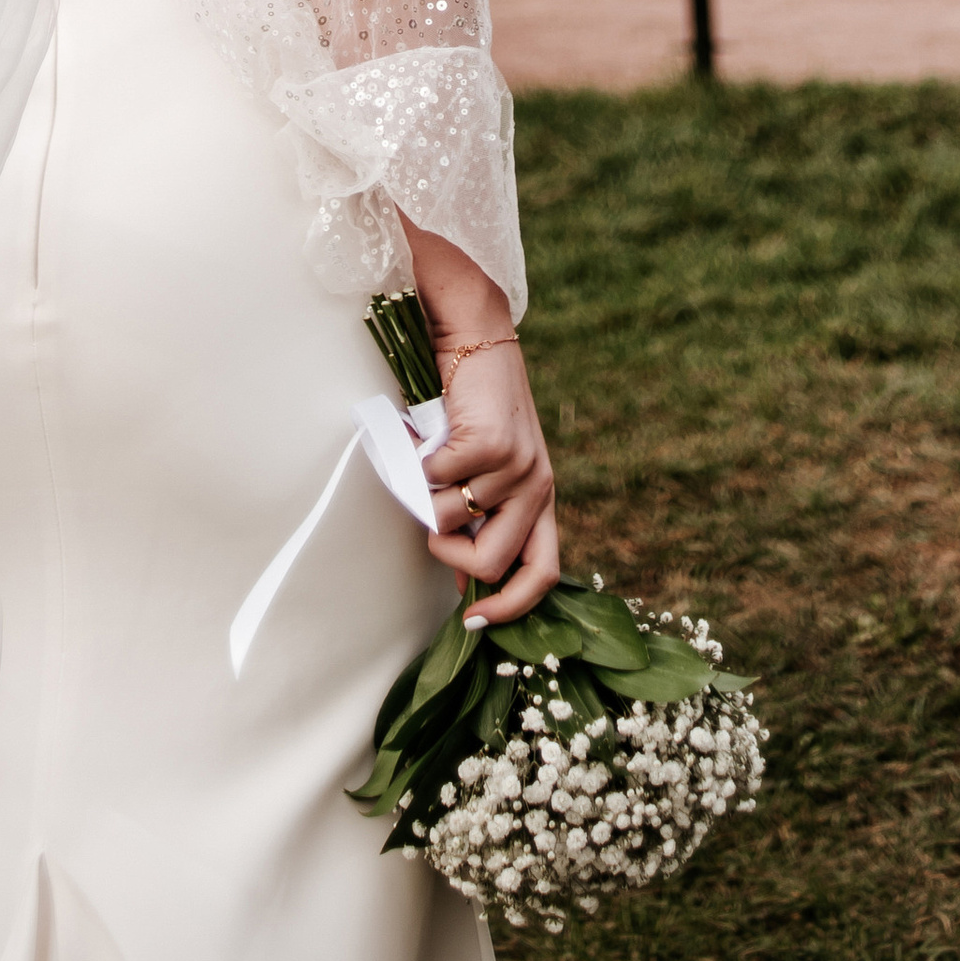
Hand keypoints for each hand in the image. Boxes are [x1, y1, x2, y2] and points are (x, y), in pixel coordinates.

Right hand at [417, 335, 557, 626]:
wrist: (478, 337)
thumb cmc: (476, 407)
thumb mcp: (491, 469)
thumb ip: (484, 516)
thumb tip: (464, 578)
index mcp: (541, 497)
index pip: (543, 573)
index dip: (511, 608)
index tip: (473, 623)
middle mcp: (536, 486)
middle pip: (493, 563)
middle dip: (449, 555)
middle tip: (432, 525)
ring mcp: (516, 466)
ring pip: (448, 520)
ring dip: (423, 496)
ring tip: (424, 461)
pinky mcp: (490, 444)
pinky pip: (434, 481)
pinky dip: (416, 463)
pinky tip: (420, 437)